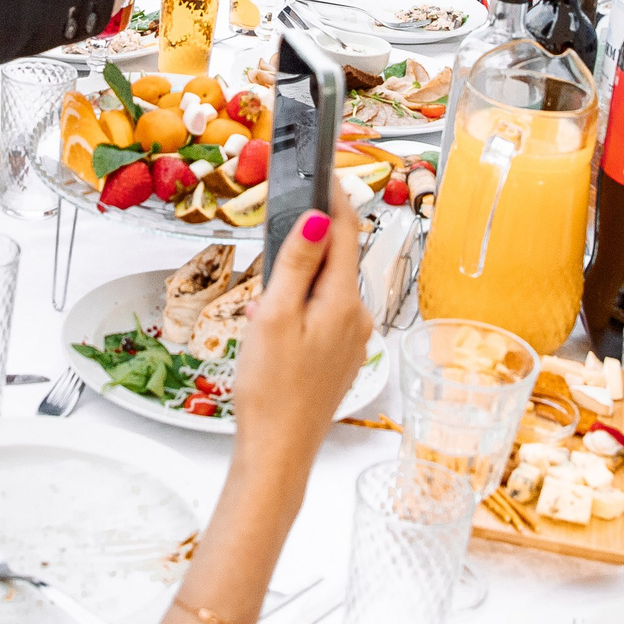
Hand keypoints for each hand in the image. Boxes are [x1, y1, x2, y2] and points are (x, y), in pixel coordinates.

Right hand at [228, 189, 369, 472]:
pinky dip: (302, 303)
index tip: (322, 171)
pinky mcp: (339, 357)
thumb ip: (296, 262)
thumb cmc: (271, 389)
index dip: (335, 197)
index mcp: (344, 301)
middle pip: (339, 258)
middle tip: (280, 217)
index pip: (347, 232)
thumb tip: (317, 216)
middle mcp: (357, 318)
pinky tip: (273, 320)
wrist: (278, 452)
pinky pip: (324, 313)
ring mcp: (351, 339)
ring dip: (302, 275)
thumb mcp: (274, 315)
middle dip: (311, 237)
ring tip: (266, 284)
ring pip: (329, 287)